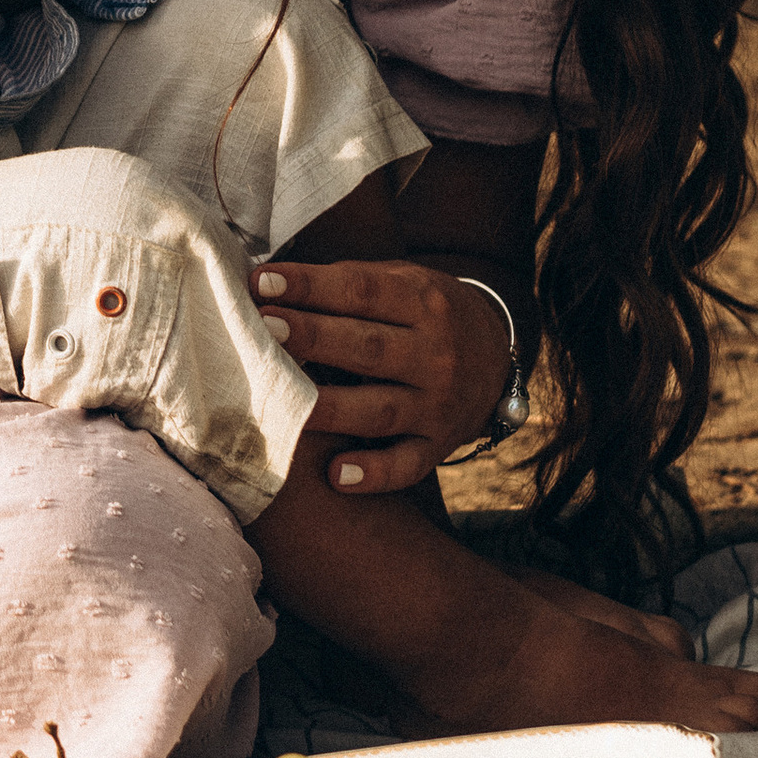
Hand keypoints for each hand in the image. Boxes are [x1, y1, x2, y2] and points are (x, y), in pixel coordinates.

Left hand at [246, 256, 515, 496]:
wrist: (496, 356)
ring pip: (381, 409)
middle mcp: (435, 353)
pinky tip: (337, 475)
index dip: (311, 285)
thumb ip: (345, 283)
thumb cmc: (422, 313)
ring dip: (332, 406)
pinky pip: (406, 465)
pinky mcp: (437, 446)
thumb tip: (266, 283)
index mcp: (422, 302)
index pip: (362, 290)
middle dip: (314, 337)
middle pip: (369, 347)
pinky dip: (374, 474)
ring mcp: (437, 404)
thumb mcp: (402, 281)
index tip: (261, 282)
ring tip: (285, 401)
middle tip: (264, 328)